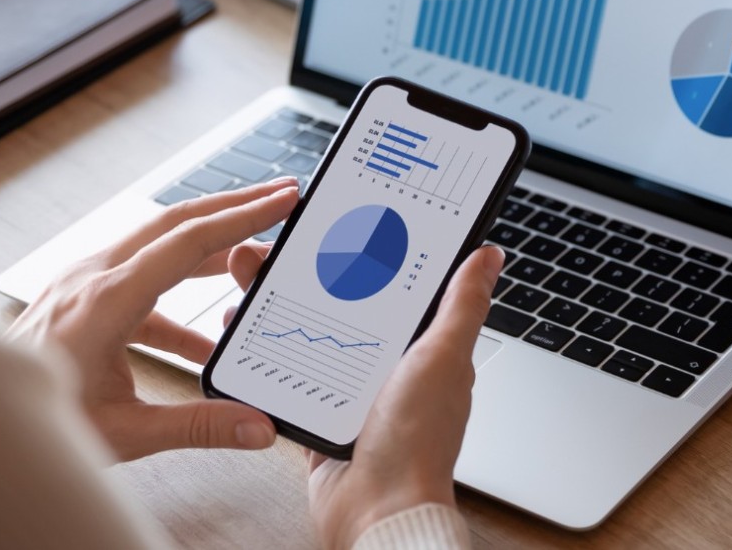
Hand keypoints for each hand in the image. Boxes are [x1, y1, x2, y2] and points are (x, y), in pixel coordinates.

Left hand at [8, 178, 298, 460]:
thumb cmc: (40, 421)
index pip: (188, 241)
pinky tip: (204, 341)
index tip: (283, 201)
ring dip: (207, 246)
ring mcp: (82, 282)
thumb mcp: (126, 431)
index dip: (242, 218)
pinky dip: (178, 297)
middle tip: (282, 197)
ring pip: (156, 245)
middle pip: (175, 223)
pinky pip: (139, 281)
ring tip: (252, 256)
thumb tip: (256, 427)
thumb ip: (198, 426)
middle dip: (233, 207)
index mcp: (105, 300)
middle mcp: (92, 277)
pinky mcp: (79, 297)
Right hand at [224, 240, 502, 549]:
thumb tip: (488, 255)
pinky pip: (286, 372)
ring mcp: (351, 389)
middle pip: (343, 301)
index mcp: (423, 348)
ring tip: (249, 274)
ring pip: (309, 330)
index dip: (368, 250)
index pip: (395, 285)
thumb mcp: (442, 357)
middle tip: (276, 245)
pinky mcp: (317, 413)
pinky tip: (242, 326)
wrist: (376, 510)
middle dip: (308, 269)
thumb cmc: (416, 443)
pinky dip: (263, 349)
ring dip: (277, 300)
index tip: (338, 221)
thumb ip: (461, 305)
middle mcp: (388, 366)